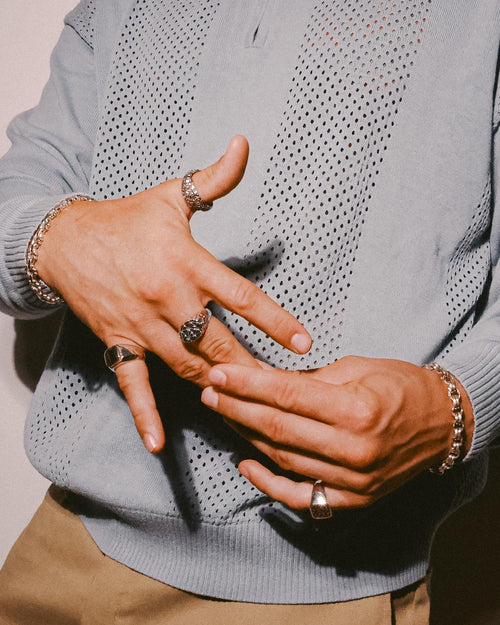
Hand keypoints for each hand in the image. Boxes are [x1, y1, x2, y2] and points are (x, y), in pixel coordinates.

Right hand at [36, 136, 311, 452]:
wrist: (65, 240)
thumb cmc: (127, 219)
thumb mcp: (171, 196)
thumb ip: (214, 178)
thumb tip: (243, 144)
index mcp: (187, 262)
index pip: (240, 296)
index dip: (275, 321)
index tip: (305, 343)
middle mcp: (167, 298)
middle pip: (218, 340)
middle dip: (253, 366)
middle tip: (287, 391)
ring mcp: (141, 325)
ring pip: (186, 364)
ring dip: (217, 386)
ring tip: (249, 409)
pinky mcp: (119, 343)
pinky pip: (132, 383)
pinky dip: (145, 413)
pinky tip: (157, 443)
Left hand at [201, 356, 473, 509]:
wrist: (442, 423)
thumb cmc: (400, 386)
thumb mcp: (357, 368)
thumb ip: (309, 380)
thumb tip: (261, 380)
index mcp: (356, 410)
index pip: (286, 396)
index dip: (246, 384)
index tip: (218, 373)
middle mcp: (354, 449)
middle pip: (278, 428)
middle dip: (236, 408)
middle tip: (209, 392)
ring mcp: (353, 480)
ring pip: (283, 458)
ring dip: (246, 437)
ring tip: (222, 415)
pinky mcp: (354, 498)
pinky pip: (301, 495)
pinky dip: (268, 483)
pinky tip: (244, 464)